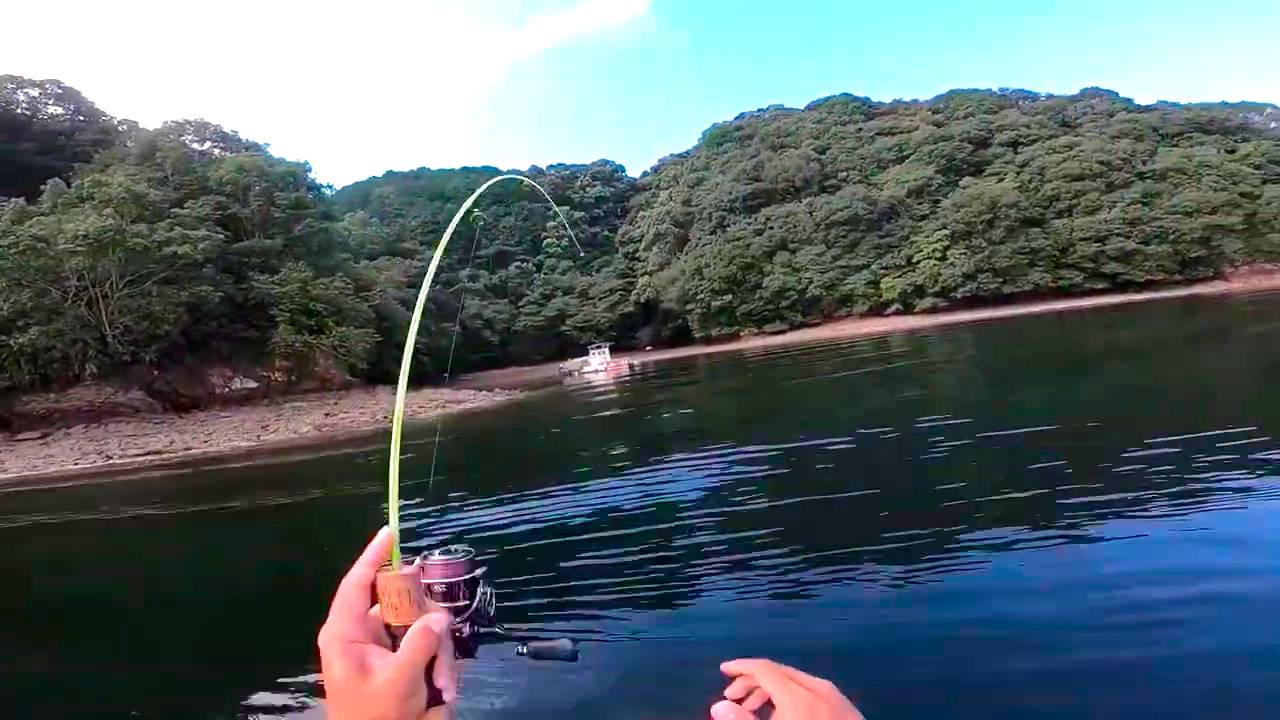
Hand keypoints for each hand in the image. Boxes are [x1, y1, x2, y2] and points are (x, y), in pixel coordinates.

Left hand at [319, 527, 456, 719]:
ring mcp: (383, 648)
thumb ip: (420, 642)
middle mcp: (363, 634)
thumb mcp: (398, 680)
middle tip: (441, 651)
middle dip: (428, 629)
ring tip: (443, 686)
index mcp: (346, 633)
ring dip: (438, 655)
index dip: (372, 556)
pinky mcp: (399, 662)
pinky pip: (427, 647)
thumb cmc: (374, 716)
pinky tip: (443, 690)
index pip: (357, 583)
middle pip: (402, 604)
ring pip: (422, 627)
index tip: (390, 531)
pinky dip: (438, 666)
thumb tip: (439, 616)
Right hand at [711, 659, 863, 719]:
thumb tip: (719, 706)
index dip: (740, 666)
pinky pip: (813, 692)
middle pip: (779, 672)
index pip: (764, 668)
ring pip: (796, 682)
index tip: (724, 670)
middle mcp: (819, 689)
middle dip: (752, 682)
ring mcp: (837, 697)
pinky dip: (792, 697)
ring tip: (755, 712)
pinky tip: (785, 717)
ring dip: (771, 692)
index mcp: (798, 695)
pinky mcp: (847, 708)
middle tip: (733, 698)